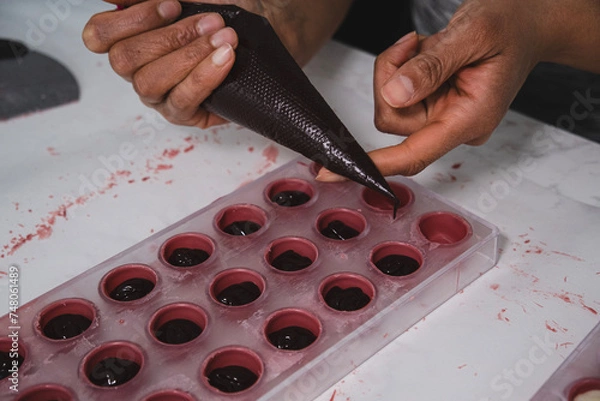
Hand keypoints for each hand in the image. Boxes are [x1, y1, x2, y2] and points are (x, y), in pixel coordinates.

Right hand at [83, 0, 237, 127]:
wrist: (256, 45)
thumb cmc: (217, 21)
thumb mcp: (187, 0)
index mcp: (129, 40)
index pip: (98, 36)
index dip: (131, 19)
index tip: (172, 4)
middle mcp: (136, 71)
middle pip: (124, 59)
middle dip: (169, 37)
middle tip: (211, 22)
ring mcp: (157, 96)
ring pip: (149, 82)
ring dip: (189, 56)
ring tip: (225, 39)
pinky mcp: (181, 115)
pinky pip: (182, 100)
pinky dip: (205, 75)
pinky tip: (225, 58)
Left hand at [317, 0, 599, 179]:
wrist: (527, 20)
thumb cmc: (510, 25)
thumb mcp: (473, 35)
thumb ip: (433, 66)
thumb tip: (394, 95)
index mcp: (470, 119)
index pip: (414, 153)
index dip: (375, 165)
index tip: (334, 172)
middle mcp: (453, 125)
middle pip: (392, 121)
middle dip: (389, 78)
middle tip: (412, 44)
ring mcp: (441, 117)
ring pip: (389, 105)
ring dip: (394, 70)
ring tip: (424, 43)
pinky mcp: (432, 104)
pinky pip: (396, 94)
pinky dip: (399, 68)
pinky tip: (422, 50)